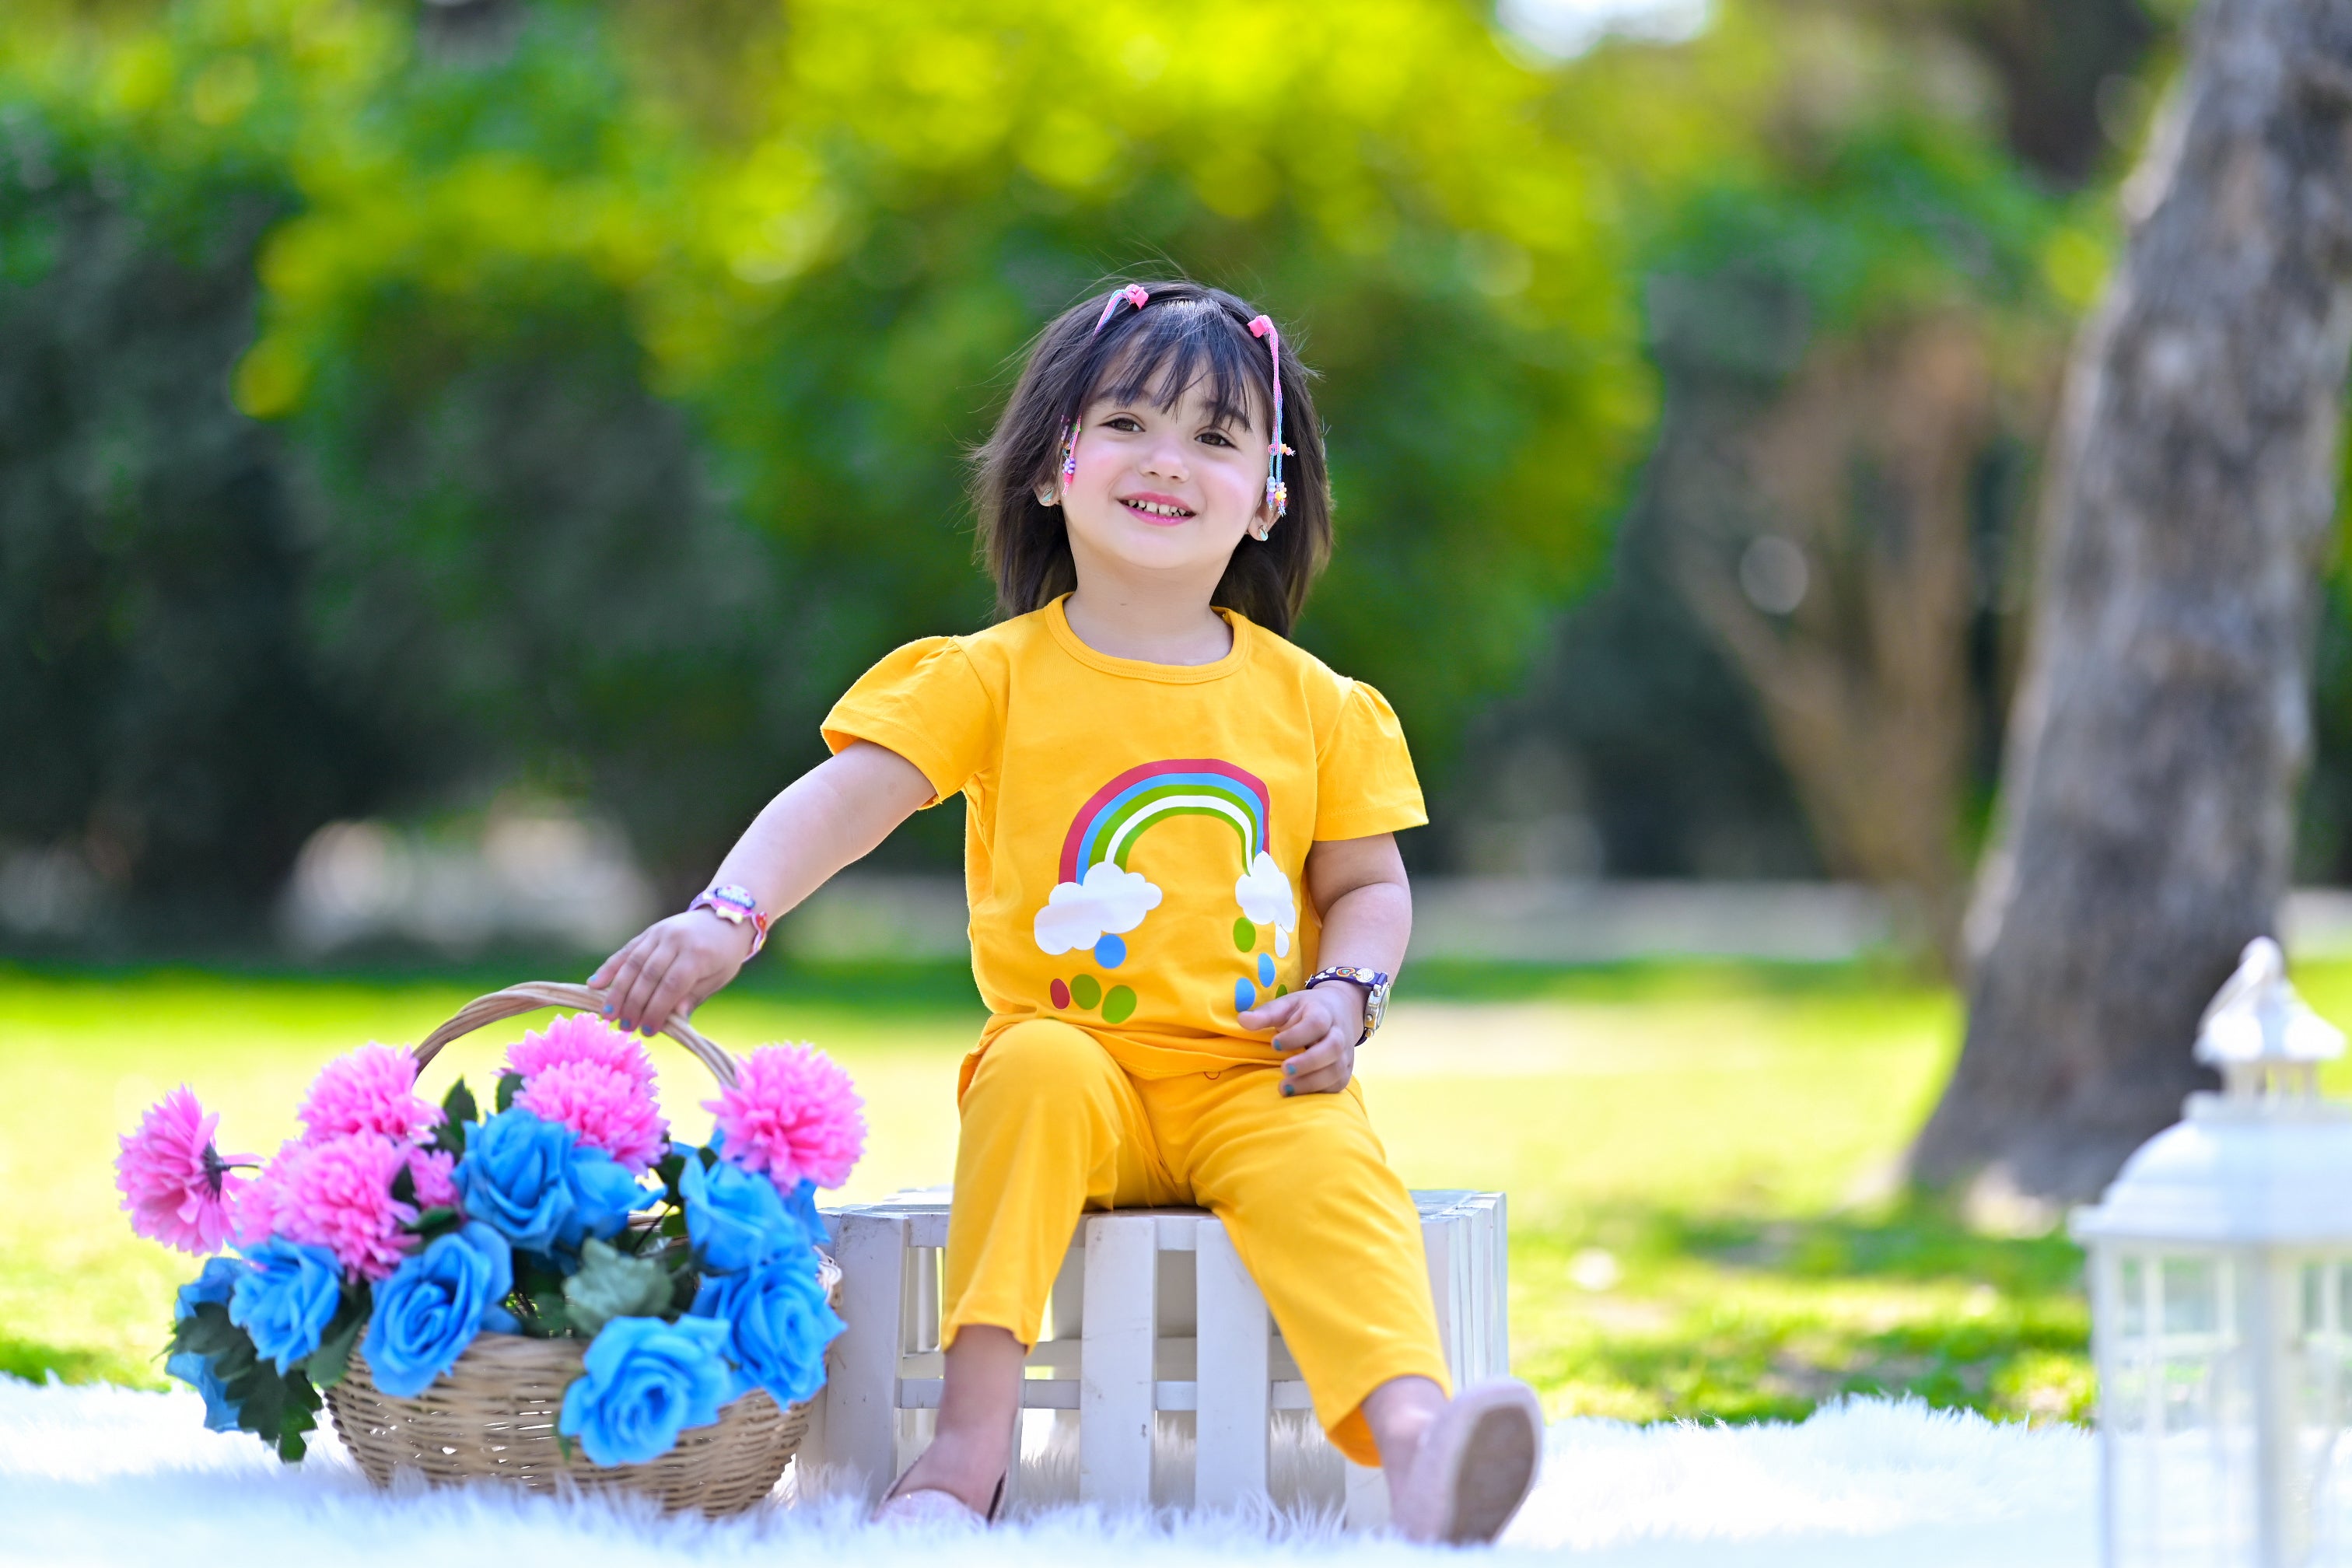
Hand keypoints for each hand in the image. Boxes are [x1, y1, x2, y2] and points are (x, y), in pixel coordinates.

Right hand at [587, 910, 755, 1034]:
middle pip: (648, 975)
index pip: (672, 985)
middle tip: (625, 1027)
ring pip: (633, 963)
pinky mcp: (649, 931)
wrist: (725, 917)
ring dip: (618, 990)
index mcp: (698, 954)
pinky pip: (627, 950)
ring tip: (608, 1014)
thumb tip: (675, 1018)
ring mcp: (660, 933)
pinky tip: (595, 984)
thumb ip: (694, 996)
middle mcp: (676, 940)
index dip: (657, 1009)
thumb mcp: (718, 978)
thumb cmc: (724, 954)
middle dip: (634, 1004)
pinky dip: (610, 967)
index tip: (647, 1031)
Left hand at [1238, 982, 1365, 1096]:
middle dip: (1308, 1062)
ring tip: (1284, 1089)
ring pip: (1336, 1070)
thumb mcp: (1287, 1005)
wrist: (1339, 1011)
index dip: (1296, 1035)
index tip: (1274, 1044)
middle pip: (1332, 1048)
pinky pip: (1336, 1085)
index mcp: (1323, 1013)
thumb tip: (1242, 1020)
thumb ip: (1266, 1013)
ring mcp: (1344, 1055)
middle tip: (1283, 1070)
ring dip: (1311, 1082)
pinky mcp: (1345, 1072)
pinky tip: (1298, 1095)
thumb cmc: (1305, 1011)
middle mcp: (1339, 1034)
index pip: (1316, 1023)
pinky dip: (1318, 1092)